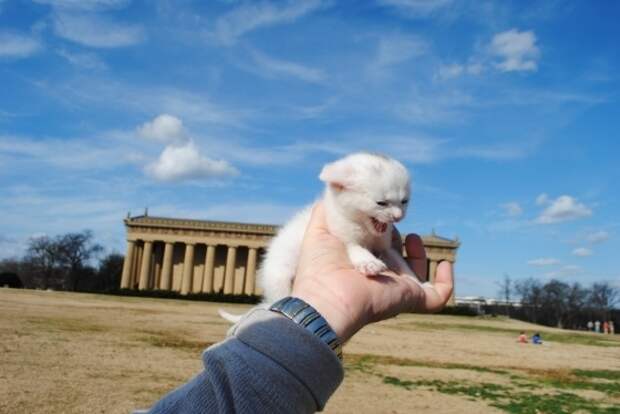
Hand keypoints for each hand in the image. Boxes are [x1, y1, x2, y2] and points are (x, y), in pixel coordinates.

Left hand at [291, 202, 453, 341]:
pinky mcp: (411, 297)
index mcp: (361, 260)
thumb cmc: (320, 268)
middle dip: (399, 238)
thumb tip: (332, 187)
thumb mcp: (320, 229)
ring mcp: (397, 287)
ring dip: (421, 256)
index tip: (380, 213)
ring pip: (418, 275)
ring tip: (412, 238)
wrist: (326, 298)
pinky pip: (439, 296)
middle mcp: (381, 273)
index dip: (381, 228)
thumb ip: (326, 209)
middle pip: (397, 258)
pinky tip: (445, 264)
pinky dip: (448, 282)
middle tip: (394, 222)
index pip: (376, 245)